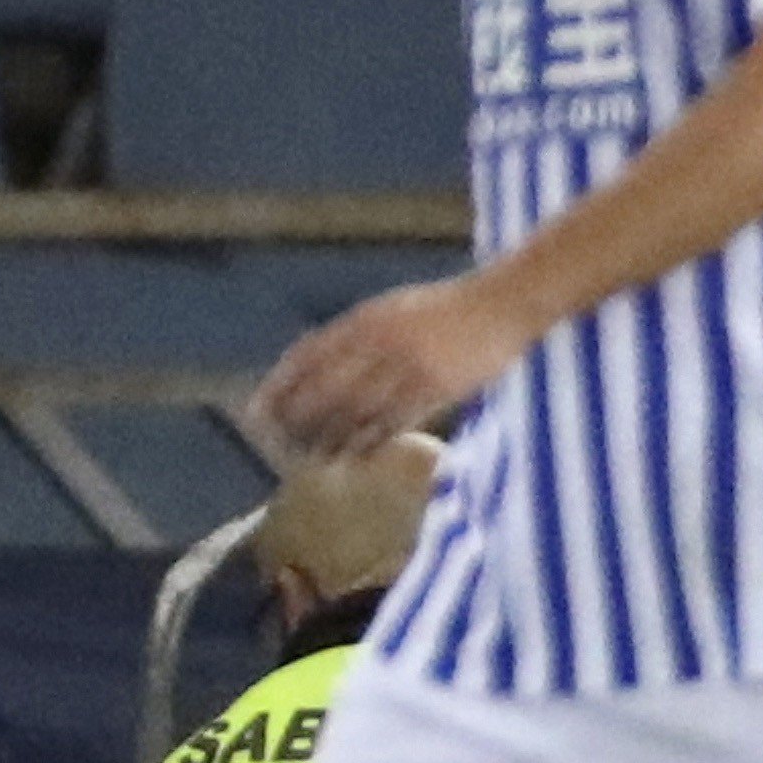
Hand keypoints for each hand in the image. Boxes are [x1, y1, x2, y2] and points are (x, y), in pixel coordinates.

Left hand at [257, 276, 529, 458]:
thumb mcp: (395, 308)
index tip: (260, 409)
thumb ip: (359, 332)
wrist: (502, 303)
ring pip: (360, 410)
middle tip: (282, 443)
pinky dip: (374, 441)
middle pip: (327, 387)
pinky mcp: (438, 386)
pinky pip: (397, 420)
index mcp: (366, 318)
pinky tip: (361, 455)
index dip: (281, 385)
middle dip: (300, 419)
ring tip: (317, 459)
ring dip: (334, 438)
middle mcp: (381, 341)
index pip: (309, 355)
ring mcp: (410, 364)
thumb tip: (316, 361)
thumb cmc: (448, 308)